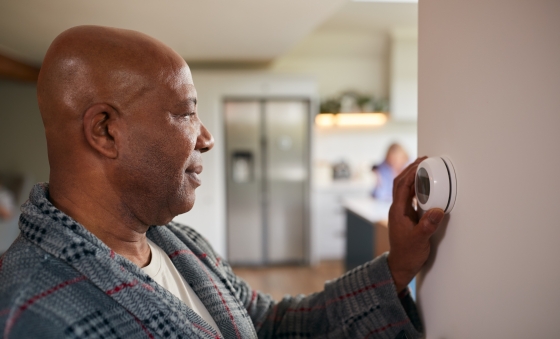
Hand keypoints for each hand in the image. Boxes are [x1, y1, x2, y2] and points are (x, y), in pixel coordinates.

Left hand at [387, 157, 444, 292]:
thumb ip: (428, 226)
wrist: (401, 265)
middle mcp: (397, 209)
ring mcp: (401, 212)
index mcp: (397, 211)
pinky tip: (425, 186)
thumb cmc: (408, 254)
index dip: (411, 172)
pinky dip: (416, 187)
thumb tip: (437, 210)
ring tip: (425, 167)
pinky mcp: (406, 216)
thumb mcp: (420, 240)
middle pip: (400, 183)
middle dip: (411, 169)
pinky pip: (410, 196)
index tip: (422, 163)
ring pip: (404, 188)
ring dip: (413, 176)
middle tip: (424, 160)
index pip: (402, 185)